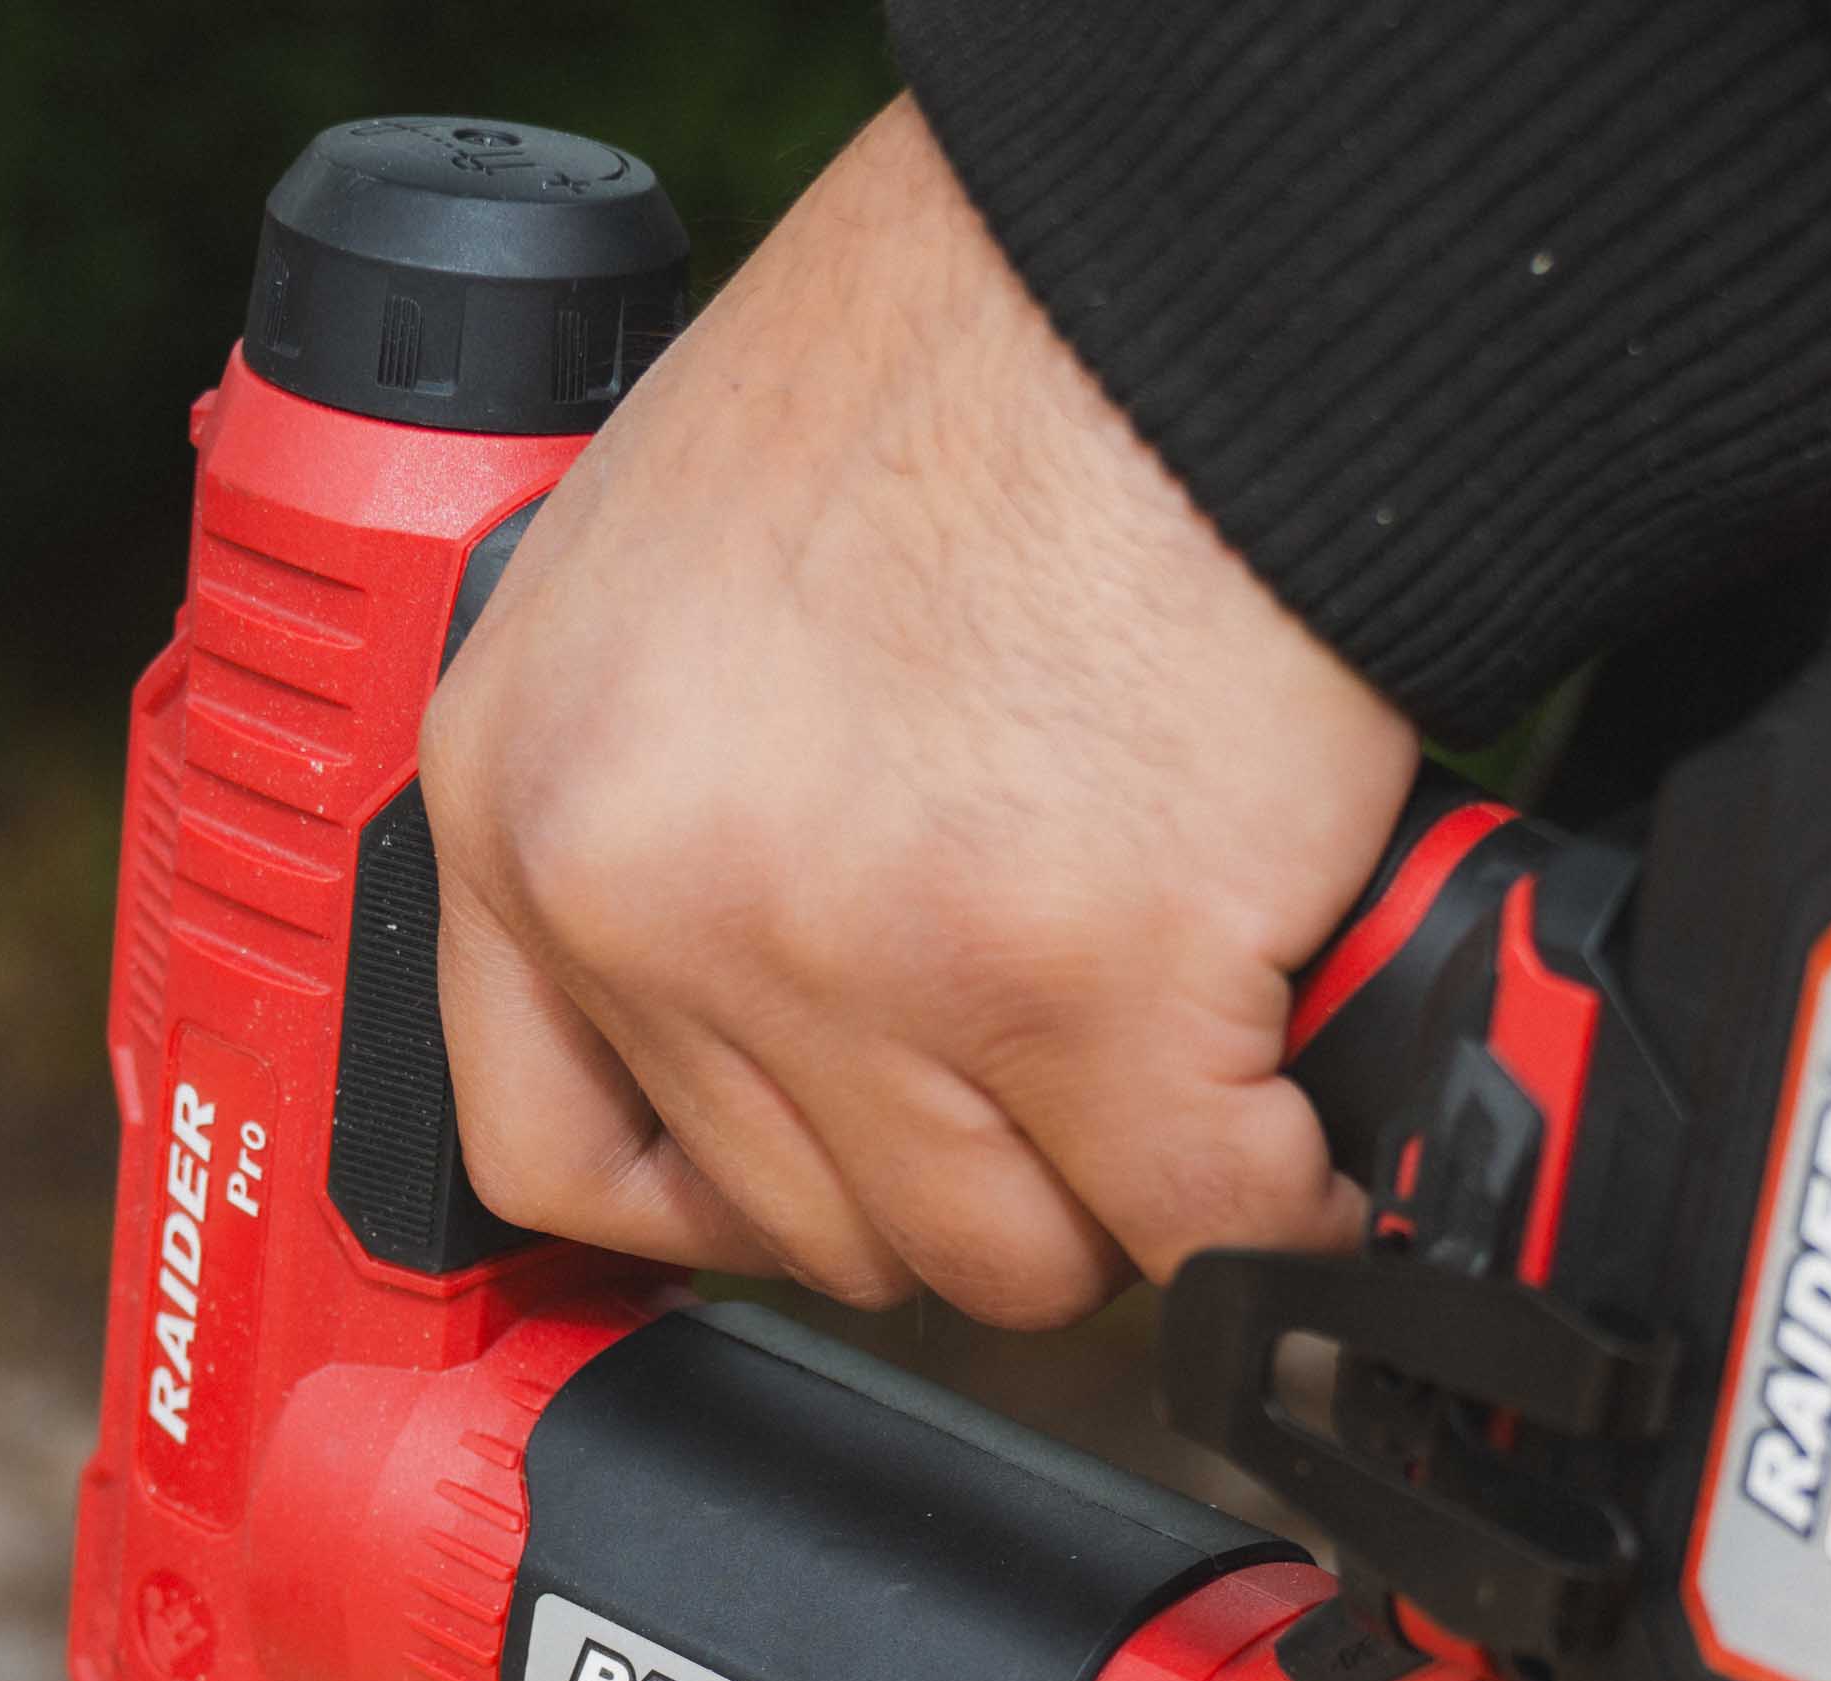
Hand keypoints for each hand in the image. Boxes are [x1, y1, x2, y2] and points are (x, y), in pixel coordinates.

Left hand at [423, 95, 1414, 1328]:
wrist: (1181, 272)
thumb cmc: (977, 369)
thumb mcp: (684, 575)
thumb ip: (680, 801)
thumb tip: (764, 1010)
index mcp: (533, 789)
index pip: (553, 1153)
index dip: (727, 1202)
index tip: (837, 1181)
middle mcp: (660, 890)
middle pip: (816, 1230)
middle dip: (971, 1172)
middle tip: (1071, 1066)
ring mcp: (867, 955)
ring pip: (1006, 1259)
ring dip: (1124, 1190)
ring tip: (1188, 1052)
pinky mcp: (1093, 985)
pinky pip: (1200, 1222)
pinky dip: (1279, 1196)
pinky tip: (1298, 1106)